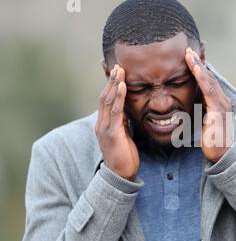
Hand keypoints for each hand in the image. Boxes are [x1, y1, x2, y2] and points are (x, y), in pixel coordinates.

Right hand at [95, 64, 139, 180]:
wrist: (120, 175)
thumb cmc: (124, 155)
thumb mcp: (123, 134)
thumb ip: (123, 122)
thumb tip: (127, 110)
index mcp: (104, 124)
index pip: (106, 100)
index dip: (110, 86)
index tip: (116, 73)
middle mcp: (101, 124)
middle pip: (105, 97)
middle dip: (111, 81)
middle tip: (117, 65)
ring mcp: (105, 128)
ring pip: (108, 101)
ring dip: (114, 84)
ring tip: (119, 71)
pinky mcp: (112, 134)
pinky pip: (116, 112)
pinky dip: (119, 97)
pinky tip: (122, 86)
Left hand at [185, 47, 233, 162]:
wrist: (222, 156)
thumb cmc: (212, 141)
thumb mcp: (204, 121)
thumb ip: (200, 110)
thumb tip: (191, 103)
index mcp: (219, 102)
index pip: (207, 80)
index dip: (199, 67)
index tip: (190, 54)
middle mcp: (222, 101)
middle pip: (208, 76)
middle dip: (198, 61)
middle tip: (188, 47)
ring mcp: (222, 105)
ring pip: (209, 81)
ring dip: (198, 66)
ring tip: (189, 53)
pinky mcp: (218, 112)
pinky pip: (209, 91)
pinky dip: (202, 78)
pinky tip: (195, 69)